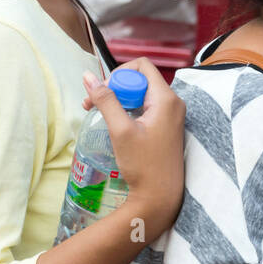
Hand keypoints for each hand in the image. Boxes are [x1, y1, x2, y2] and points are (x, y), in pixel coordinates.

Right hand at [82, 57, 185, 225]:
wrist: (160, 197)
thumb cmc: (143, 166)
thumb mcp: (120, 130)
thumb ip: (105, 100)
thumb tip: (89, 77)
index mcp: (166, 99)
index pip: (141, 66)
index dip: (119, 73)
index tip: (104, 93)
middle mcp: (173, 102)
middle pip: (140, 79)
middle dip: (114, 88)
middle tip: (92, 105)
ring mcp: (172, 115)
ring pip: (141, 94)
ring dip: (119, 100)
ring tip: (98, 115)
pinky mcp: (167, 126)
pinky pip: (146, 107)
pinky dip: (128, 110)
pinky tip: (114, 125)